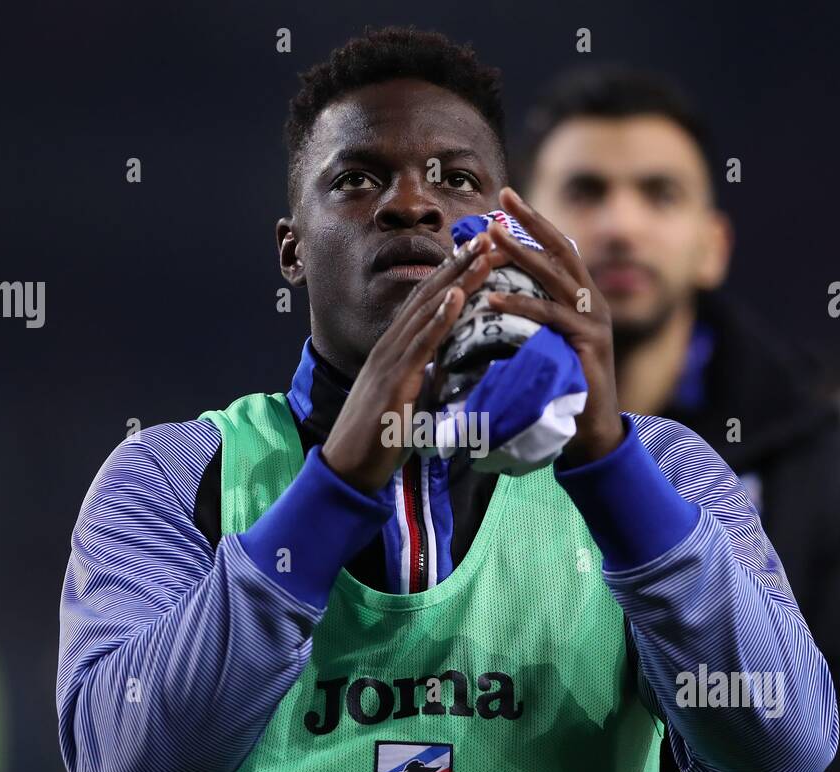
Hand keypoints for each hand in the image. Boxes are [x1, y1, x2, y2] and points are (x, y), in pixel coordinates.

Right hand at [321, 235, 495, 491]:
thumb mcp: (412, 401)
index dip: (455, 273)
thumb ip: (431, 380)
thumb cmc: (381, 440)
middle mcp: (391, 345)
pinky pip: (420, 344)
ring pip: (428, 310)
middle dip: (462, 263)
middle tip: (491, 235)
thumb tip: (458, 371)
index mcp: (396, 348)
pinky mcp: (393, 380)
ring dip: (458, 279)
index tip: (482, 250)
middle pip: (430, 293)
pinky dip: (438, 318)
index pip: (429, 301)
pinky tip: (456, 297)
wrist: (348, 468)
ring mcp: (390, 359)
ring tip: (484, 253)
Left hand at [482, 187, 624, 463]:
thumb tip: (492, 290)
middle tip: (502, 199)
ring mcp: (593, 320)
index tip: (505, 197)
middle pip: (560, 249)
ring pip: (553, 277)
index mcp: (580, 296)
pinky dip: (519, 306)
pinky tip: (491, 299)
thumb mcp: (545, 341)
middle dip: (530, 221)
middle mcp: (591, 301)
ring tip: (490, 239)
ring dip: (520, 254)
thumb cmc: (562, 385)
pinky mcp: (588, 343)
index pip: (557, 248)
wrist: (591, 431)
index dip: (533, 222)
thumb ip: (531, 315)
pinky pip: (548, 318)